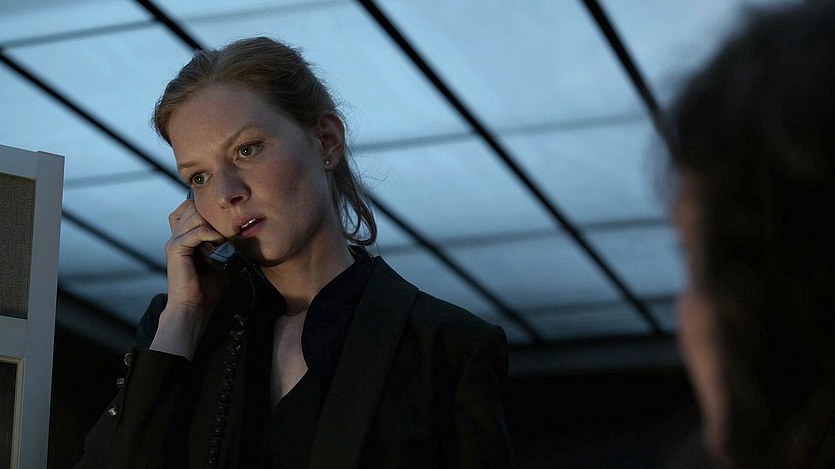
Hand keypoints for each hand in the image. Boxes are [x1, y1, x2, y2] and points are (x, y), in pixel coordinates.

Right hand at [150, 198, 226, 358]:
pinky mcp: (175, 249)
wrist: (195, 308)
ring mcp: (174, 241)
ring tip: (222, 239)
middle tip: (224, 230)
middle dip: (210, 214)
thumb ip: (226, 245)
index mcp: (185, 237)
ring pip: (193, 215)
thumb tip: (245, 234)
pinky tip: (217, 243)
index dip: (206, 210)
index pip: (190, 208)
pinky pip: (193, 232)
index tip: (224, 222)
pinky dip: (208, 234)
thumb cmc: (208, 288)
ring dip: (211, 224)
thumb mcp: (222, 261)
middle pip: (191, 207)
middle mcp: (177, 236)